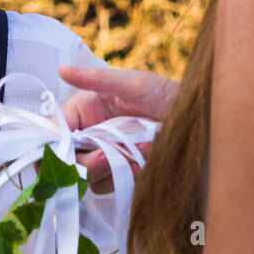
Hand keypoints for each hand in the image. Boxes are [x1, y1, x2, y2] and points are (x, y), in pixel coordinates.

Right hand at [58, 64, 177, 192]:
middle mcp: (90, 134)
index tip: (70, 154)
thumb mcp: (132, 83)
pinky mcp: (121, 171)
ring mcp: (106, 154)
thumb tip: (62, 69)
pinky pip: (111, 184)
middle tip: (110, 155)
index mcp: (85, 109)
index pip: (56, 132)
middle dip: (89, 161)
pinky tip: (142, 164)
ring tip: (141, 150)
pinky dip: (125, 178)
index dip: (56, 146)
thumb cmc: (165, 94)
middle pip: (69, 160)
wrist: (197, 121)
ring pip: (89, 177)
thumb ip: (96, 80)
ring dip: (112, 168)